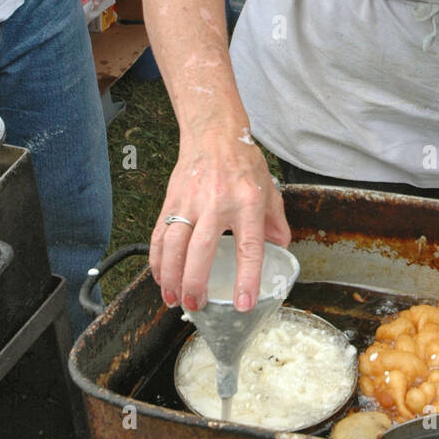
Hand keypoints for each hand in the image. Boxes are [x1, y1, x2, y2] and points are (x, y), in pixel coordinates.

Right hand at [149, 127, 291, 312]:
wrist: (214, 133)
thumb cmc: (242, 162)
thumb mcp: (269, 188)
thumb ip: (276, 221)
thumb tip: (282, 247)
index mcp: (247, 202)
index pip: (249, 246)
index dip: (247, 277)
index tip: (243, 303)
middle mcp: (217, 202)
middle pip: (201, 250)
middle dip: (195, 283)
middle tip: (196, 305)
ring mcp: (190, 201)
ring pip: (173, 245)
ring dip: (171, 277)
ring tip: (174, 299)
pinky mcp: (171, 200)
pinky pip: (158, 235)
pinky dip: (157, 261)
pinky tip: (161, 277)